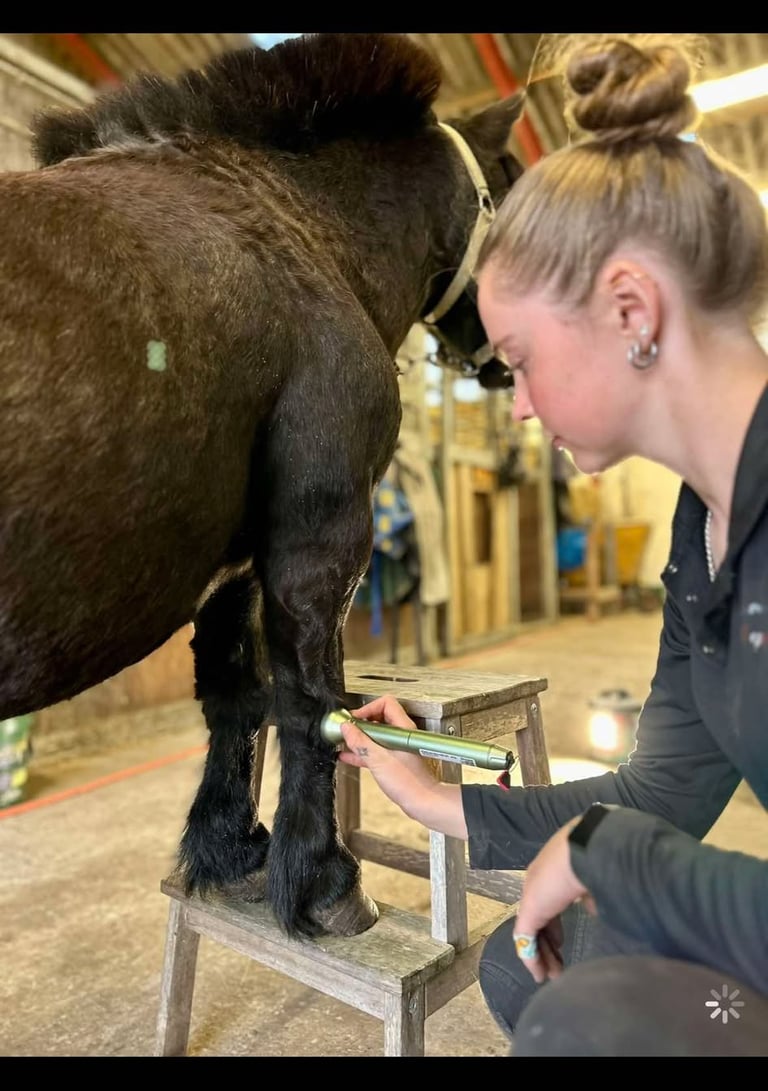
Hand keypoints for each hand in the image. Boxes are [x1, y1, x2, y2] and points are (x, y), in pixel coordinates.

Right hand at [337, 695, 439, 814]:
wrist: (422, 802)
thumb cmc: (409, 783)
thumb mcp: (378, 760)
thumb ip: (360, 742)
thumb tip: (347, 728)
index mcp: (402, 729)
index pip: (385, 704)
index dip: (368, 708)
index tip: (354, 719)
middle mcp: (401, 735)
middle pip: (379, 718)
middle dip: (362, 722)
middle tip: (349, 729)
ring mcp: (398, 747)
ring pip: (376, 735)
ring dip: (361, 737)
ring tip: (346, 740)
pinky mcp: (394, 760)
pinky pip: (375, 749)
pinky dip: (363, 750)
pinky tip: (350, 755)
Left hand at [514, 817, 591, 983]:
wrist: (587, 848)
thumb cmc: (599, 861)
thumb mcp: (597, 879)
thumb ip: (593, 895)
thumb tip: (595, 909)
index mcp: (554, 872)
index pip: (549, 902)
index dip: (554, 925)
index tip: (560, 943)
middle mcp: (539, 881)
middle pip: (539, 918)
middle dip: (548, 943)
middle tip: (557, 966)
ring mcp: (532, 895)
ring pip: (531, 930)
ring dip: (542, 955)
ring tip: (550, 975)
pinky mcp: (530, 909)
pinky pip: (525, 937)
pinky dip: (532, 957)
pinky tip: (539, 973)